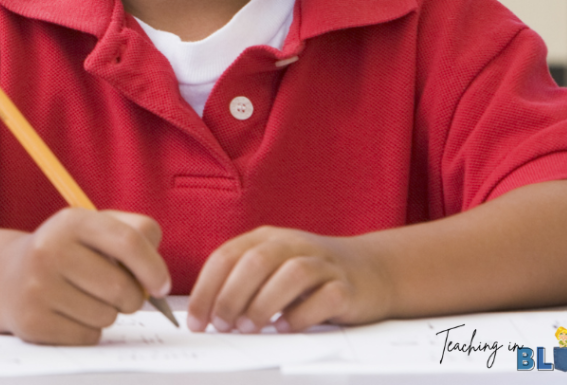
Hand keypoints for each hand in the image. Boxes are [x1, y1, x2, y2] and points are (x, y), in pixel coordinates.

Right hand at [0, 208, 170, 344]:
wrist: (7, 276)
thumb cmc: (67, 250)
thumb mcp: (95, 227)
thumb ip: (136, 234)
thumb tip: (159, 278)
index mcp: (73, 221)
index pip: (128, 242)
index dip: (153, 267)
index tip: (163, 285)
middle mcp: (51, 251)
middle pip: (122, 287)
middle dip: (133, 296)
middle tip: (124, 293)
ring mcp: (38, 288)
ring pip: (107, 316)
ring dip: (109, 312)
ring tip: (89, 297)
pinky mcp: (32, 322)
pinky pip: (88, 336)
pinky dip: (90, 329)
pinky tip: (73, 313)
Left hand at [186, 226, 386, 334]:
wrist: (370, 269)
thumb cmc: (311, 275)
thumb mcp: (273, 269)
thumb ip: (243, 284)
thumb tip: (207, 315)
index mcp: (268, 238)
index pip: (228, 255)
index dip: (207, 288)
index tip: (196, 320)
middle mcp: (293, 244)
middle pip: (256, 261)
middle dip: (232, 296)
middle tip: (222, 325)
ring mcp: (322, 263)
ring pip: (291, 273)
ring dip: (264, 303)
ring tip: (250, 328)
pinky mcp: (346, 286)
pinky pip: (325, 297)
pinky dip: (303, 314)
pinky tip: (288, 327)